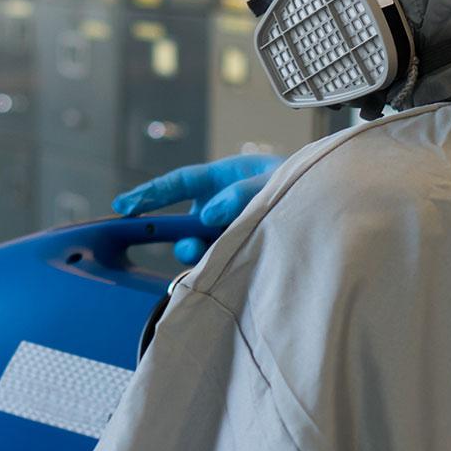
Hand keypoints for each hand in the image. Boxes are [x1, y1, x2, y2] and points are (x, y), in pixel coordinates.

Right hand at [112, 153, 284, 263]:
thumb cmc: (298, 182)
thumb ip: (243, 193)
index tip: (123, 206)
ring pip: (201, 247)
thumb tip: (211, 213)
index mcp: (221, 178)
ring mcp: (227, 230)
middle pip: (185, 223)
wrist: (327, 206)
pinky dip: (218, 267)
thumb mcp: (272, 180)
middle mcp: (218, 205)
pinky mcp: (239, 250)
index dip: (149, 194)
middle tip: (191, 250)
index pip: (178, 184)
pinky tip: (227, 272)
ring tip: (220, 259)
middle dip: (181, 239)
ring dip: (203, 255)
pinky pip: (219, 261)